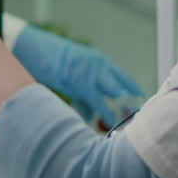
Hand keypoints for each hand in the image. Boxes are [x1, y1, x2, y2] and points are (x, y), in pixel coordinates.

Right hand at [11, 23, 142, 124]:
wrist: (34, 47)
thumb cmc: (52, 61)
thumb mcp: (74, 73)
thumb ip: (85, 93)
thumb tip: (91, 116)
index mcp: (100, 61)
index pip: (126, 80)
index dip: (135, 96)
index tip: (142, 110)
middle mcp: (99, 66)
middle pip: (123, 90)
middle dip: (131, 107)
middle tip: (137, 124)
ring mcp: (90, 74)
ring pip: (112, 98)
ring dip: (116, 115)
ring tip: (123, 130)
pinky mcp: (79, 83)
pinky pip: (94, 103)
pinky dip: (98, 116)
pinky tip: (100, 127)